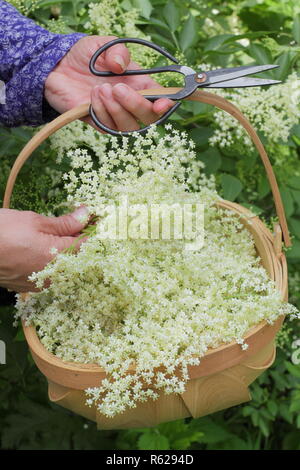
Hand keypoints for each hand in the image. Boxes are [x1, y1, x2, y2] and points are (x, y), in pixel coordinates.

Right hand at [0, 207, 88, 291]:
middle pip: (77, 257)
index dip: (92, 229)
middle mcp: (53, 275)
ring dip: (65, 250)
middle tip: (77, 220)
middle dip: (79, 238)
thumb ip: (64, 222)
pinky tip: (43, 247)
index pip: (87, 244)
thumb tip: (85, 215)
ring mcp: (40, 284)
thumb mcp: (34, 221)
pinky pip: (49, 273)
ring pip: (63, 266)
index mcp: (58, 257)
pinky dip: (51, 260)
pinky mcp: (29, 287)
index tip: (93, 217)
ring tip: (58, 232)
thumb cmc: (0, 232)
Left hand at [44, 35, 173, 131]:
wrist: (58, 67)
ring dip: (116, 109)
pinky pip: (108, 127)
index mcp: (140, 85)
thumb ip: (117, 51)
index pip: (160, 100)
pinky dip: (102, 112)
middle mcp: (130, 103)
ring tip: (100, 89)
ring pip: (128, 127)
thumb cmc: (84, 55)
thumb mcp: (103, 44)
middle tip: (117, 88)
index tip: (162, 103)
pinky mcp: (99, 123)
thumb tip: (121, 66)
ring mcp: (115, 115)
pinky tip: (92, 96)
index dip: (165, 104)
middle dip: (136, 105)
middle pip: (147, 118)